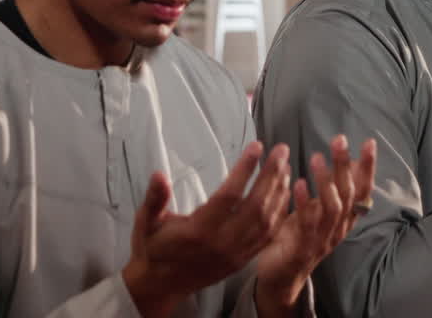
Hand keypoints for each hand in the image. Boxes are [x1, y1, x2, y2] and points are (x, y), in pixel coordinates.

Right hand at [123, 142, 290, 317]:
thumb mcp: (146, 222)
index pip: (229, 196)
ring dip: (279, 191)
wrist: (160, 285)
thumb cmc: (153, 248)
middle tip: (281, 150)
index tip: (256, 146)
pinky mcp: (243, 260)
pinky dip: (280, 213)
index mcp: (198, 231)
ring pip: (266, 221)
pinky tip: (284, 193)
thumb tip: (159, 174)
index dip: (244, 170)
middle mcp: (221, 243)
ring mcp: (235, 253)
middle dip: (271, 175)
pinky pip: (268, 236)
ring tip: (285, 166)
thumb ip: (154, 198)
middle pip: (255, 205)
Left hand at [254, 135, 377, 317]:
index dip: (368, 167)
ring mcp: (323, 240)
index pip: (363, 189)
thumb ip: (334, 188)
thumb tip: (350, 160)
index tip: (369, 143)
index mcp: (344, 219)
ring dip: (326, 181)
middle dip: (345, 165)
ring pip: (333, 208)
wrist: (281, 277)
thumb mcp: (319, 209)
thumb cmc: (299, 236)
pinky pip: (307, 225)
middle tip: (339, 140)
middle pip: (349, 194)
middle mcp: (338, 228)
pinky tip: (298, 184)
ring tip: (316, 158)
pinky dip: (305, 203)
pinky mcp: (303, 249)